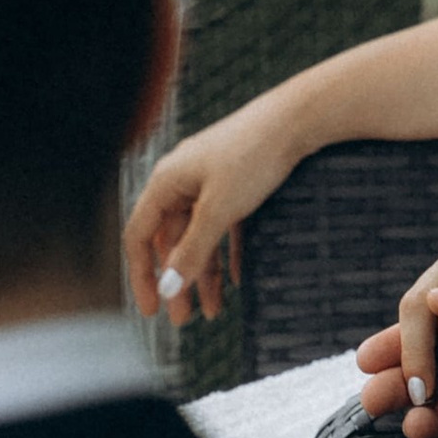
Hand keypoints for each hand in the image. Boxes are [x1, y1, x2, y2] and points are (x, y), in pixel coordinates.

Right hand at [121, 95, 298, 323]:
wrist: (298, 118)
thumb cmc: (253, 156)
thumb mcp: (219, 210)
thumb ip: (191, 250)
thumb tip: (167, 287)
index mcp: (166, 181)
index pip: (139, 236)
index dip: (141, 276)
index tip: (151, 311)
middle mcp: (182, 180)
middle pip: (170, 240)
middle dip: (177, 281)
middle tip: (184, 320)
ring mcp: (209, 179)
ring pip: (198, 235)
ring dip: (203, 272)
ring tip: (213, 309)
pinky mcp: (236, 180)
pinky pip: (223, 225)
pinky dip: (226, 252)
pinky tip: (234, 279)